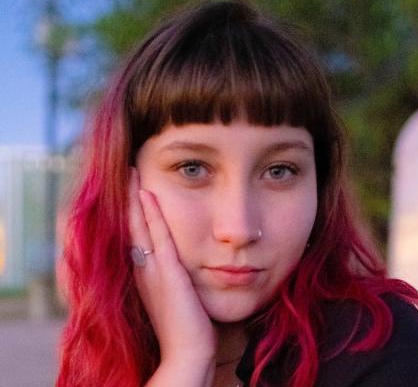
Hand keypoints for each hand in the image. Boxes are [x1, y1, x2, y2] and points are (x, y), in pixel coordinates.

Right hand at [128, 168, 216, 366]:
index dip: (130, 211)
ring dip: (135, 198)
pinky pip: (158, 236)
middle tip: (125, 171)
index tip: (131, 188)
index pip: (134, 234)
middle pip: (131, 225)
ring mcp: (153, 269)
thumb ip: (168, 276)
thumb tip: (172, 261)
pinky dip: (151, 214)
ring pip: (140, 226)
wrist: (187, 352)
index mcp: (144, 273)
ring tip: (131, 173)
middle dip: (127, 198)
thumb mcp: (171, 295)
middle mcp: (143, 268)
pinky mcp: (168, 273)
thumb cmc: (184, 326)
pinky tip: (148, 194)